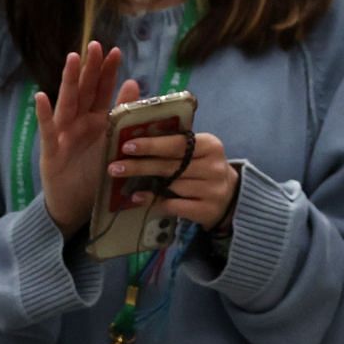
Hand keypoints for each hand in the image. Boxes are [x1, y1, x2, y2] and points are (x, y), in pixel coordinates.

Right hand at [37, 42, 138, 235]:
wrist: (75, 204)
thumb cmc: (95, 173)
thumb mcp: (114, 143)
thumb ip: (123, 115)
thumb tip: (135, 83)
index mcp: (97, 120)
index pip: (103, 90)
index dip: (108, 71)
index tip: (116, 51)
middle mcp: (79, 122)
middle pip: (85, 90)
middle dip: (90, 68)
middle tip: (95, 45)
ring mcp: (63, 133)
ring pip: (67, 103)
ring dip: (69, 81)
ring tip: (72, 59)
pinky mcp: (51, 150)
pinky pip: (47, 129)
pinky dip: (44, 114)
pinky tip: (41, 97)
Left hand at [112, 131, 240, 231]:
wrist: (228, 196)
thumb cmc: (203, 167)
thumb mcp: (197, 151)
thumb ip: (174, 143)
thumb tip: (138, 133)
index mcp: (210, 145)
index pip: (178, 144)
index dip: (152, 145)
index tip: (127, 146)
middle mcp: (214, 166)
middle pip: (172, 166)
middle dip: (140, 166)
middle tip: (115, 167)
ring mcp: (212, 190)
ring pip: (172, 186)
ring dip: (146, 185)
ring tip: (124, 185)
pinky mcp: (206, 210)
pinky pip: (174, 205)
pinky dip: (155, 202)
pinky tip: (139, 199)